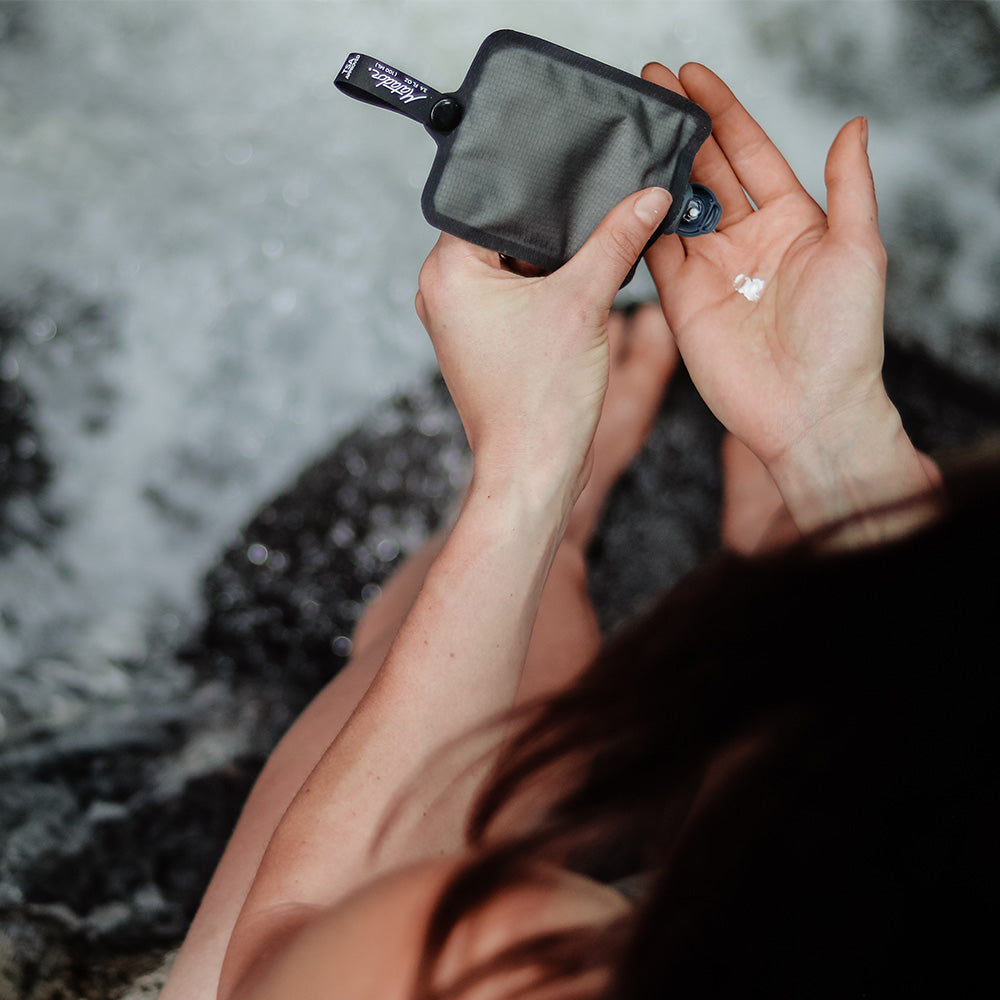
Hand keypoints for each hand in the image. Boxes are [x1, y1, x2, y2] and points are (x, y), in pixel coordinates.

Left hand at [415, 187, 671, 505]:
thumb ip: (616, 240)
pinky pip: (515, 295)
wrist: (534, 469)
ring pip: (513, 265)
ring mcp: (462, 319)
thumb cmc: (540, 400)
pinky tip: (582, 285)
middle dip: (550, 226)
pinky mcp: (483, 341)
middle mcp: (443, 292)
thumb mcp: (585, 303)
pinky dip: (547, 288)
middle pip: (502, 233)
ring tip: (593, 248)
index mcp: (447, 272)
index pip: (488, 202)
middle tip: (596, 205)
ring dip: (553, 259)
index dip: (536, 186)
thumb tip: (648, 196)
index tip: (575, 169)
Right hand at [642, 63, 937, 533]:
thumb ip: (850, 186)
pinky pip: (655, 250)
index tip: (694, 77)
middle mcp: (747, 239)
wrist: (807, 410)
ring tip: (631, 127)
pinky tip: (624, 189)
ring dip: (655, 168)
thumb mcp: (860, 250)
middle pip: (707, 171)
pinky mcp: (681, 299)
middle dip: (680, 129)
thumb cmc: (845, 338)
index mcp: (793, 221)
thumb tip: (854, 125)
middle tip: (650, 88)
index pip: (750, 152)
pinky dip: (638, 220)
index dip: (723, 112)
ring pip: (675, 205)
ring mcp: (711, 269)